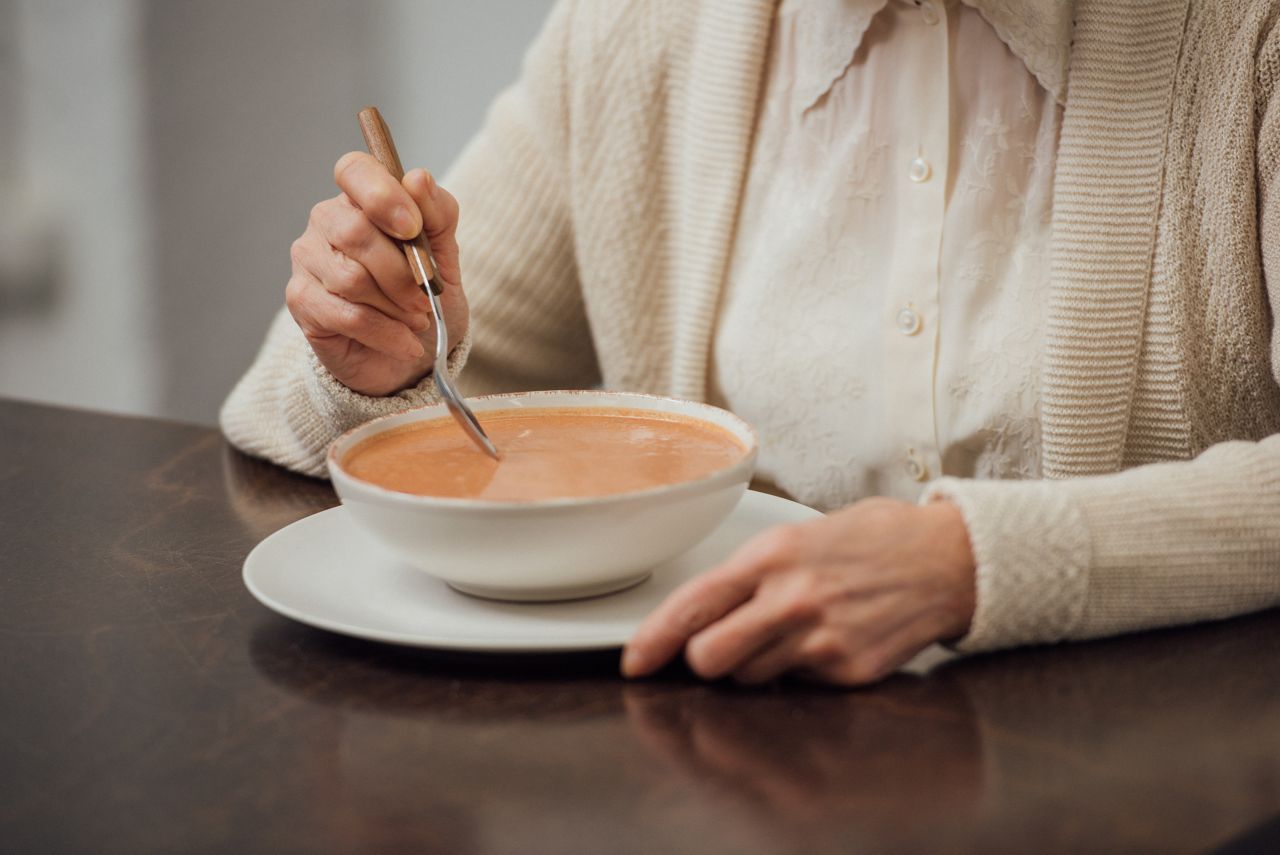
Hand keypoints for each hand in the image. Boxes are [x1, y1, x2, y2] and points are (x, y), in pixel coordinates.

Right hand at [285, 152, 469, 395]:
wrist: (409, 358)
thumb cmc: (424, 300)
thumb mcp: (446, 257)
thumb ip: (439, 215)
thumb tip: (418, 178)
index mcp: (361, 198)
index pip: (354, 170)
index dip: (383, 196)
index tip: (413, 228)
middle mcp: (327, 221)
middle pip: (356, 232)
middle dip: (402, 273)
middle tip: (426, 297)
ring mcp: (308, 260)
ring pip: (352, 278)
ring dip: (397, 306)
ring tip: (416, 319)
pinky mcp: (301, 300)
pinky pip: (347, 315)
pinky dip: (387, 333)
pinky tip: (404, 342)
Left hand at [622, 498, 976, 685]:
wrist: (948, 559)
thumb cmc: (872, 541)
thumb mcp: (801, 535)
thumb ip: (752, 574)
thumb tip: (704, 614)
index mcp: (771, 556)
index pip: (692, 606)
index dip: (652, 640)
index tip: (633, 662)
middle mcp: (790, 599)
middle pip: (708, 659)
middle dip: (703, 660)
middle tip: (720, 648)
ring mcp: (820, 640)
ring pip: (749, 679)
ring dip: (756, 666)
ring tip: (793, 632)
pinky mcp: (847, 671)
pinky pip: (797, 686)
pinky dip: (801, 673)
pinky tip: (827, 641)